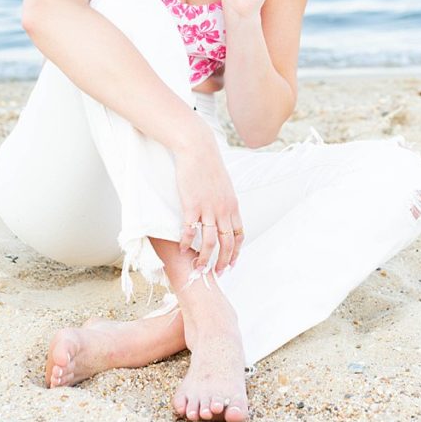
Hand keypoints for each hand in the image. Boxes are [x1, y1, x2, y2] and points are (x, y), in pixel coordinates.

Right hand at [174, 134, 244, 273]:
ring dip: (204, 258)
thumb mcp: (222, 184)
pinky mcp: (191, 205)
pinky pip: (190, 230)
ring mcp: (208, 208)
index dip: (236, 252)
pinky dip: (186, 242)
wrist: (197, 149)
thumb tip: (221, 209)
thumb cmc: (208, 164)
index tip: (231, 263)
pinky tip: (182, 248)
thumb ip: (223, 200)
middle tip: (217, 272)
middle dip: (223, 261)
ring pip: (209, 241)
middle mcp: (223, 210)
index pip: (239, 235)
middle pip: (227, 243)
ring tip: (199, 267)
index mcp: (232, 205)